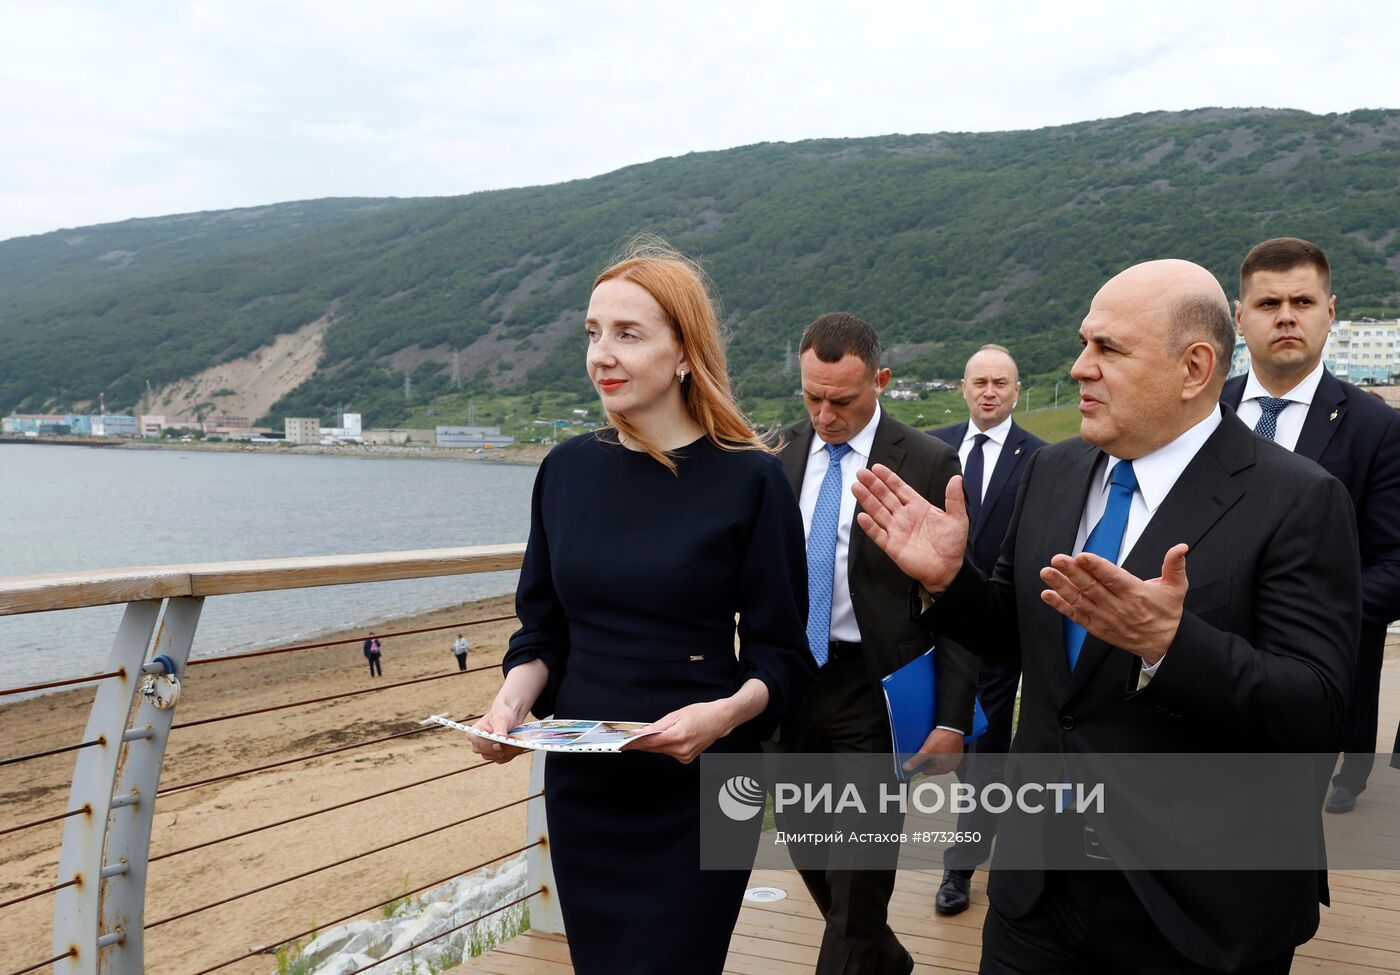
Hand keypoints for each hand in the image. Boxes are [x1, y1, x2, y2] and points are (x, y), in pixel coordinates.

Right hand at [470, 698, 528, 763]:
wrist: (510, 716)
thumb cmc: (502, 714)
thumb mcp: (500, 719)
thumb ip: (499, 731)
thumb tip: (499, 744)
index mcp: (475, 733)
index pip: (476, 742)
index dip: (487, 744)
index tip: (498, 743)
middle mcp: (479, 744)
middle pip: (486, 753)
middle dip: (501, 749)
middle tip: (513, 744)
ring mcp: (487, 751)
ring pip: (496, 757)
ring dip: (509, 751)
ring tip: (519, 744)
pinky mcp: (497, 755)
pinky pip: (503, 759)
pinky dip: (512, 754)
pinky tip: (519, 747)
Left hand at [626, 700, 736, 764]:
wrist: (720, 720)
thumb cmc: (701, 713)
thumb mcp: (677, 714)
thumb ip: (657, 725)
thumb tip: (641, 732)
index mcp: (679, 736)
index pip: (651, 742)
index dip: (636, 742)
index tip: (625, 742)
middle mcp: (682, 749)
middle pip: (654, 748)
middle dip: (642, 743)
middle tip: (632, 737)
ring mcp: (685, 756)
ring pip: (661, 751)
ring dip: (655, 744)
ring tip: (655, 733)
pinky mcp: (687, 759)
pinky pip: (669, 753)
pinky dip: (665, 746)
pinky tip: (669, 738)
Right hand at [854, 467, 968, 592]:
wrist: (949, 569)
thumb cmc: (952, 545)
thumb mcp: (958, 518)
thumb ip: (955, 498)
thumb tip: (956, 478)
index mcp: (918, 507)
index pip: (899, 488)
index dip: (888, 478)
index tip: (876, 468)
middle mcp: (904, 516)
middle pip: (885, 497)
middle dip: (873, 484)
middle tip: (861, 473)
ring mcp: (896, 530)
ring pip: (878, 512)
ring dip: (867, 500)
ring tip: (856, 487)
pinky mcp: (892, 546)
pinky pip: (878, 534)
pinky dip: (869, 526)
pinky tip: (862, 516)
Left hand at [903, 728, 963, 775]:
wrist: (952, 726)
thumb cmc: (943, 738)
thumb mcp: (926, 751)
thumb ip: (916, 760)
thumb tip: (907, 768)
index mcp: (944, 769)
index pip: (926, 771)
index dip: (919, 764)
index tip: (917, 757)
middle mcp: (951, 766)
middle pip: (932, 765)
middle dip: (927, 759)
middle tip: (926, 750)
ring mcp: (954, 759)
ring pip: (938, 759)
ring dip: (933, 754)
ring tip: (933, 746)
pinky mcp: (956, 752)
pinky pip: (944, 754)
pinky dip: (940, 750)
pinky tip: (938, 744)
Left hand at [1039, 543, 1189, 663]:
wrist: (1163, 645)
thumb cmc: (1167, 614)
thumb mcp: (1176, 589)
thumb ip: (1175, 566)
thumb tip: (1181, 547)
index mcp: (1136, 593)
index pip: (1113, 578)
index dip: (1096, 567)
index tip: (1082, 556)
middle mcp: (1118, 606)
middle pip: (1091, 587)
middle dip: (1072, 572)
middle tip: (1057, 559)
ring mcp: (1105, 618)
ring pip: (1080, 600)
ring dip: (1061, 586)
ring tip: (1047, 573)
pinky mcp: (1097, 627)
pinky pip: (1076, 615)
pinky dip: (1061, 606)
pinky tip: (1048, 594)